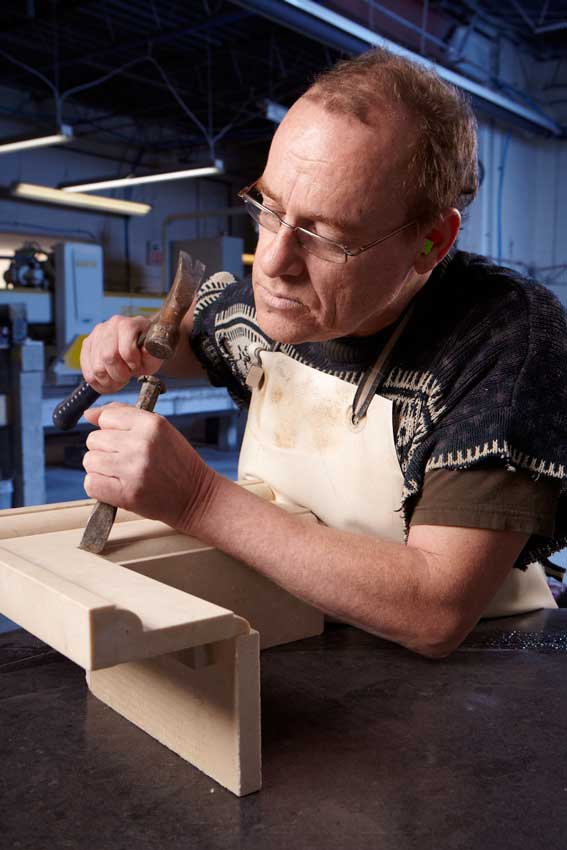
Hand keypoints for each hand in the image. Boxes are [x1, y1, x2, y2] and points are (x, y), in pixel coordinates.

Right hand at [80, 316, 162, 393]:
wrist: (137, 346)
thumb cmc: (146, 352)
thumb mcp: (154, 356)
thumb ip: (152, 354)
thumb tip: (145, 350)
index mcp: (128, 324)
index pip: (126, 349)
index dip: (132, 363)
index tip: (136, 366)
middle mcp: (109, 326)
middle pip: (107, 358)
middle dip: (119, 374)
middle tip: (126, 376)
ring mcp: (95, 335)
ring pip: (96, 368)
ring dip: (109, 380)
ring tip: (118, 379)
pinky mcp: (87, 345)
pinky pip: (87, 371)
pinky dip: (98, 382)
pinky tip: (108, 381)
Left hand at [82, 403, 220, 532]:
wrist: (196, 496)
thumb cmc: (178, 463)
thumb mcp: (160, 430)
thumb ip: (125, 416)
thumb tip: (89, 414)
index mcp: (152, 423)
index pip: (106, 417)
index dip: (111, 429)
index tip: (123, 441)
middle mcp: (141, 443)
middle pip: (94, 439)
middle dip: (105, 449)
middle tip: (125, 460)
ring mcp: (133, 469)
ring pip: (90, 460)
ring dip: (100, 468)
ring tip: (121, 473)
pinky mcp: (127, 493)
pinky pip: (91, 483)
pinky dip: (99, 486)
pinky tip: (116, 486)